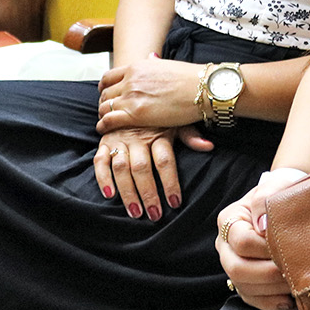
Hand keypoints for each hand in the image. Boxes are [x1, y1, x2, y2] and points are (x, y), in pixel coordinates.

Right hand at [92, 126, 214, 220]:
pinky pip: (100, 161)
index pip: (164, 161)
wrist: (131, 95)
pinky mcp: (104, 142)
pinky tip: (110, 195)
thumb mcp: (176, 122)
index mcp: (158, 134)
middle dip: (148, 193)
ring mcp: (119, 140)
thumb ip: (190, 135)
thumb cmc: (159, 117)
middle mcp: (137, 138)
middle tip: (155, 214)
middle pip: (142, 168)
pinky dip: (103, 178)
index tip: (175, 203)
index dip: (170, 182)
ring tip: (135, 212)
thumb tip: (209, 146)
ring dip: (127, 192)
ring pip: (121, 168)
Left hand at [96, 55, 204, 131]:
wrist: (202, 89)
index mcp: (137, 67)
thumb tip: (151, 57)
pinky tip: (103, 129)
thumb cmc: (190, 79)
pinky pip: (109, 120)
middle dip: (104, 102)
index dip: (105, 87)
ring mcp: (131, 96)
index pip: (109, 77)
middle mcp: (130, 80)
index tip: (106, 94)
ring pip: (104, 106)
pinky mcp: (135, 114)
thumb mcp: (166, 65)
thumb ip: (154, 64)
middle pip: (105, 92)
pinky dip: (103, 125)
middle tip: (106, 110)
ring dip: (103, 114)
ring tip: (106, 121)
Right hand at [216, 168, 307, 309]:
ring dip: (271, 289)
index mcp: (229, 220)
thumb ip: (266, 198)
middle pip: (237, 269)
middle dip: (268, 274)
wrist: (285, 203)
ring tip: (295, 283)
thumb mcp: (275, 187)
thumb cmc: (281, 193)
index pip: (242, 242)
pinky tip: (288, 298)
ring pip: (243, 286)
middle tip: (293, 271)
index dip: (266, 249)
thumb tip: (262, 225)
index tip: (289, 247)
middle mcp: (225, 244)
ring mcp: (232, 263)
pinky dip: (270, 302)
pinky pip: (251, 298)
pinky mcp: (244, 280)